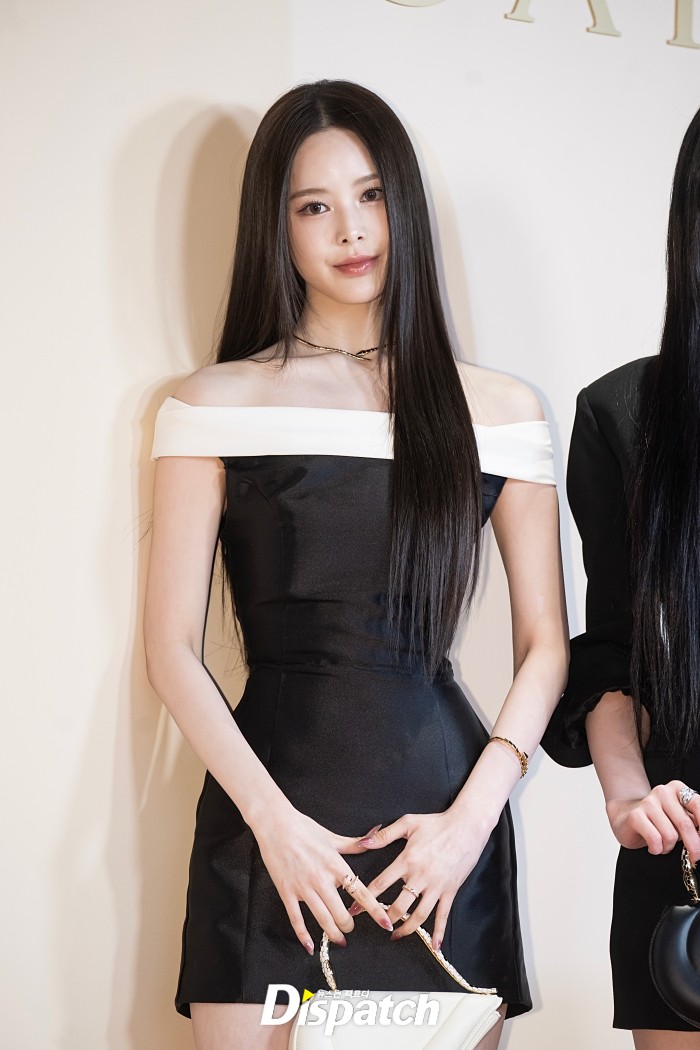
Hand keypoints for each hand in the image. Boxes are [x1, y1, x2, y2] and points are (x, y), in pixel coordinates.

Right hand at [253, 808, 392, 953]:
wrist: (276, 825)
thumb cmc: (305, 828)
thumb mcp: (333, 837)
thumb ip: (355, 844)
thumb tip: (374, 837)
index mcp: (336, 865)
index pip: (361, 892)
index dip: (375, 910)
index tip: (385, 924)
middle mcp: (322, 879)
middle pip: (342, 914)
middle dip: (349, 926)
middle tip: (350, 928)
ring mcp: (304, 888)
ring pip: (323, 920)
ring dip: (333, 934)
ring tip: (339, 940)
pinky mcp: (287, 893)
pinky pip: (296, 920)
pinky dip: (304, 936)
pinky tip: (311, 947)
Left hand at [353, 810, 489, 951]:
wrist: (467, 826)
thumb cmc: (436, 823)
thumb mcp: (408, 823)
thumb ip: (384, 835)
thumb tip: (362, 843)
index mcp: (407, 860)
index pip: (381, 883)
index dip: (365, 898)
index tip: (353, 909)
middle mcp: (420, 876)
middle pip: (399, 905)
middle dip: (385, 918)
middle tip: (376, 925)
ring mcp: (437, 886)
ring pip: (419, 916)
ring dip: (406, 929)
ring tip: (395, 936)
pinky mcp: (450, 891)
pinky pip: (443, 916)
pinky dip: (439, 933)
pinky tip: (436, 948)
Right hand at [606, 780, 699, 861]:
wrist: (625, 816)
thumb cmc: (658, 821)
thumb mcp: (680, 819)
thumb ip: (693, 824)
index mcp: (678, 789)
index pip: (698, 806)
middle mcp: (663, 792)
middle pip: (686, 824)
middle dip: (694, 846)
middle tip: (697, 858)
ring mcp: (648, 802)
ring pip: (670, 835)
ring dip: (669, 847)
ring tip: (663, 844)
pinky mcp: (636, 815)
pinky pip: (655, 840)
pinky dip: (657, 849)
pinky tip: (653, 846)